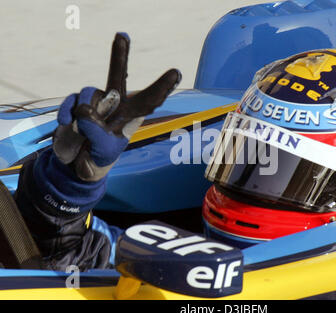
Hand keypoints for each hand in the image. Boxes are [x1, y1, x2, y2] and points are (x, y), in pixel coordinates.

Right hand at [53, 32, 180, 181]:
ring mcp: (95, 102)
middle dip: (120, 55)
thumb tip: (83, 109)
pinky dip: (67, 112)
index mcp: (131, 115)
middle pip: (118, 75)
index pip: (149, 100)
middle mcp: (115, 103)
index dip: (162, 87)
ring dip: (84, 114)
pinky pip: (72, 100)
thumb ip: (96, 132)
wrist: (76, 164)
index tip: (177, 73)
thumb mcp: (103, 150)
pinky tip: (66, 122)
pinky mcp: (76, 103)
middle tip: (122, 34)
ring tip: (83, 133)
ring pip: (90, 94)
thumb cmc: (99, 156)